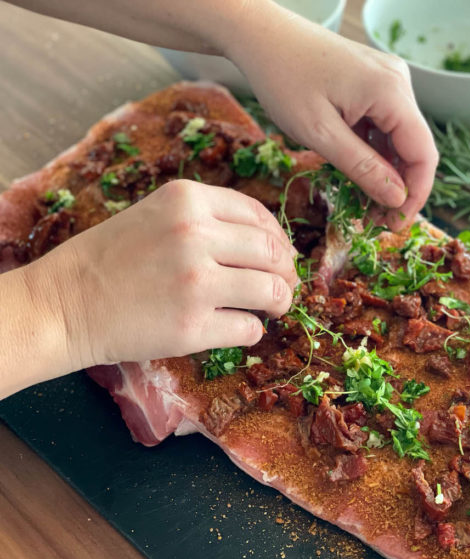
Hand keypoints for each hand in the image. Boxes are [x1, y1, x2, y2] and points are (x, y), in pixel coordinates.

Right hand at [33, 180, 297, 366]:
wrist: (64, 303)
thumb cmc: (111, 258)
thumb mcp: (156, 215)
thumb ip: (208, 220)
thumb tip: (270, 244)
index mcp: (188, 199)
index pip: (259, 217)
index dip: (279, 240)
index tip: (281, 256)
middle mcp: (196, 235)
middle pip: (273, 253)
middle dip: (287, 273)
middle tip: (284, 287)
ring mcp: (196, 282)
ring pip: (271, 291)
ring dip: (280, 302)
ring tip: (273, 308)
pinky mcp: (193, 326)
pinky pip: (249, 329)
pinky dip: (253, 331)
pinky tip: (240, 328)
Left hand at [223, 2, 438, 229]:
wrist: (260, 36)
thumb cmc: (282, 77)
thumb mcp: (319, 132)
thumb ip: (362, 167)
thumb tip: (397, 199)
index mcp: (391, 92)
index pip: (423, 154)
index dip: (415, 196)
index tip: (394, 226)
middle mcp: (398, 84)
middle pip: (414, 149)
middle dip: (398, 190)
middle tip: (373, 223)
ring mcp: (388, 82)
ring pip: (399, 141)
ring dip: (384, 176)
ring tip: (361, 205)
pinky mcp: (374, 85)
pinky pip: (384, 128)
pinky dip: (373, 155)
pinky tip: (355, 176)